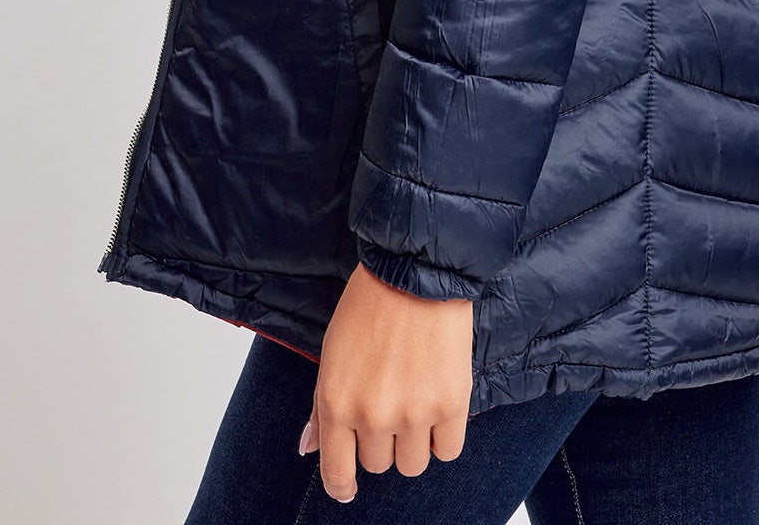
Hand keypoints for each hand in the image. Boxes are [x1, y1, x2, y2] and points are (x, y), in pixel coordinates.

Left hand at [299, 261, 473, 502]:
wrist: (416, 271)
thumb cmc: (370, 305)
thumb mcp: (332, 353)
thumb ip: (321, 407)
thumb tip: (308, 449)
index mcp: (336, 402)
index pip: (336, 473)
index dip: (342, 486)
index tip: (348, 488)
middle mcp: (371, 415)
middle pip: (378, 465)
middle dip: (383, 441)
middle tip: (391, 403)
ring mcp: (412, 413)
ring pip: (412, 464)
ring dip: (414, 442)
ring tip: (417, 402)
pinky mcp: (450, 405)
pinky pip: (448, 451)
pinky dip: (444, 437)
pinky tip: (439, 406)